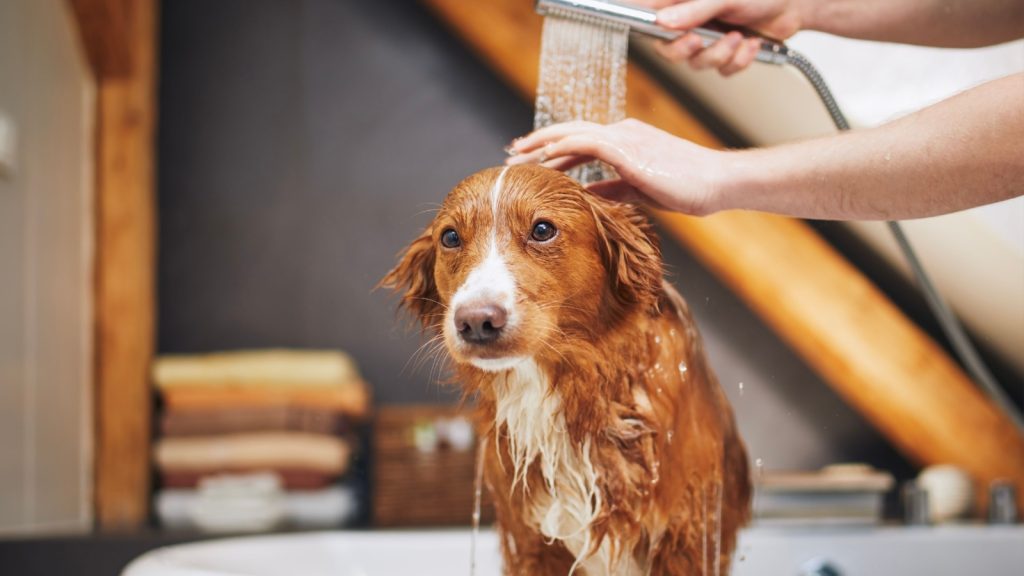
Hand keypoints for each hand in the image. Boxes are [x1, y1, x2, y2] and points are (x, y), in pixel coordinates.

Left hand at [506, 119, 726, 215]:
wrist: (717, 182)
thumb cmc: (687, 187)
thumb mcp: (640, 190)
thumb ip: (613, 188)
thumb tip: (588, 192)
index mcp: (625, 141)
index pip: (580, 140)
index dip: (552, 148)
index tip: (529, 159)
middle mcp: (622, 133)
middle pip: (569, 132)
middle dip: (537, 142)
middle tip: (511, 153)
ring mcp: (625, 138)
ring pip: (572, 133)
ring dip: (542, 143)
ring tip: (518, 154)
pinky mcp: (629, 149)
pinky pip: (588, 142)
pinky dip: (565, 146)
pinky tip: (546, 157)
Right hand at [632, 0, 806, 75]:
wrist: (795, 5)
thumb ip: (695, 9)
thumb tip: (664, 21)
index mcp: (682, 2)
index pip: (650, 15)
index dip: (647, 27)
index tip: (659, 31)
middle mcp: (691, 21)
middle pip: (668, 49)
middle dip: (686, 50)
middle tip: (698, 41)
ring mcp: (708, 39)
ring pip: (697, 63)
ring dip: (720, 54)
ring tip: (738, 37)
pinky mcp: (725, 54)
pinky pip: (721, 70)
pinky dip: (738, 60)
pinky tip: (751, 44)